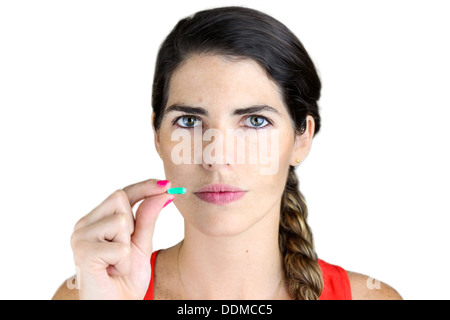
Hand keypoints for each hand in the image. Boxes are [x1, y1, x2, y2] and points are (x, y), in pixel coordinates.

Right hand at [70, 179, 173, 298]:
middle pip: (120, 198)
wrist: (116, 305)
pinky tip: (112, 271)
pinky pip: (119, 247)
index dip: (145, 187)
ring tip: (117, 262)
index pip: (123, 193)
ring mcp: (80, 237)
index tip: (167, 184)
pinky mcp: (83, 253)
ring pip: (121, 220)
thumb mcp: (142, 243)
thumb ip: (148, 216)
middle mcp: (85, 224)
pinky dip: (123, 262)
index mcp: (97, 219)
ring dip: (128, 246)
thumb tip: (165, 191)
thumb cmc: (126, 276)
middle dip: (133, 224)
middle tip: (124, 250)